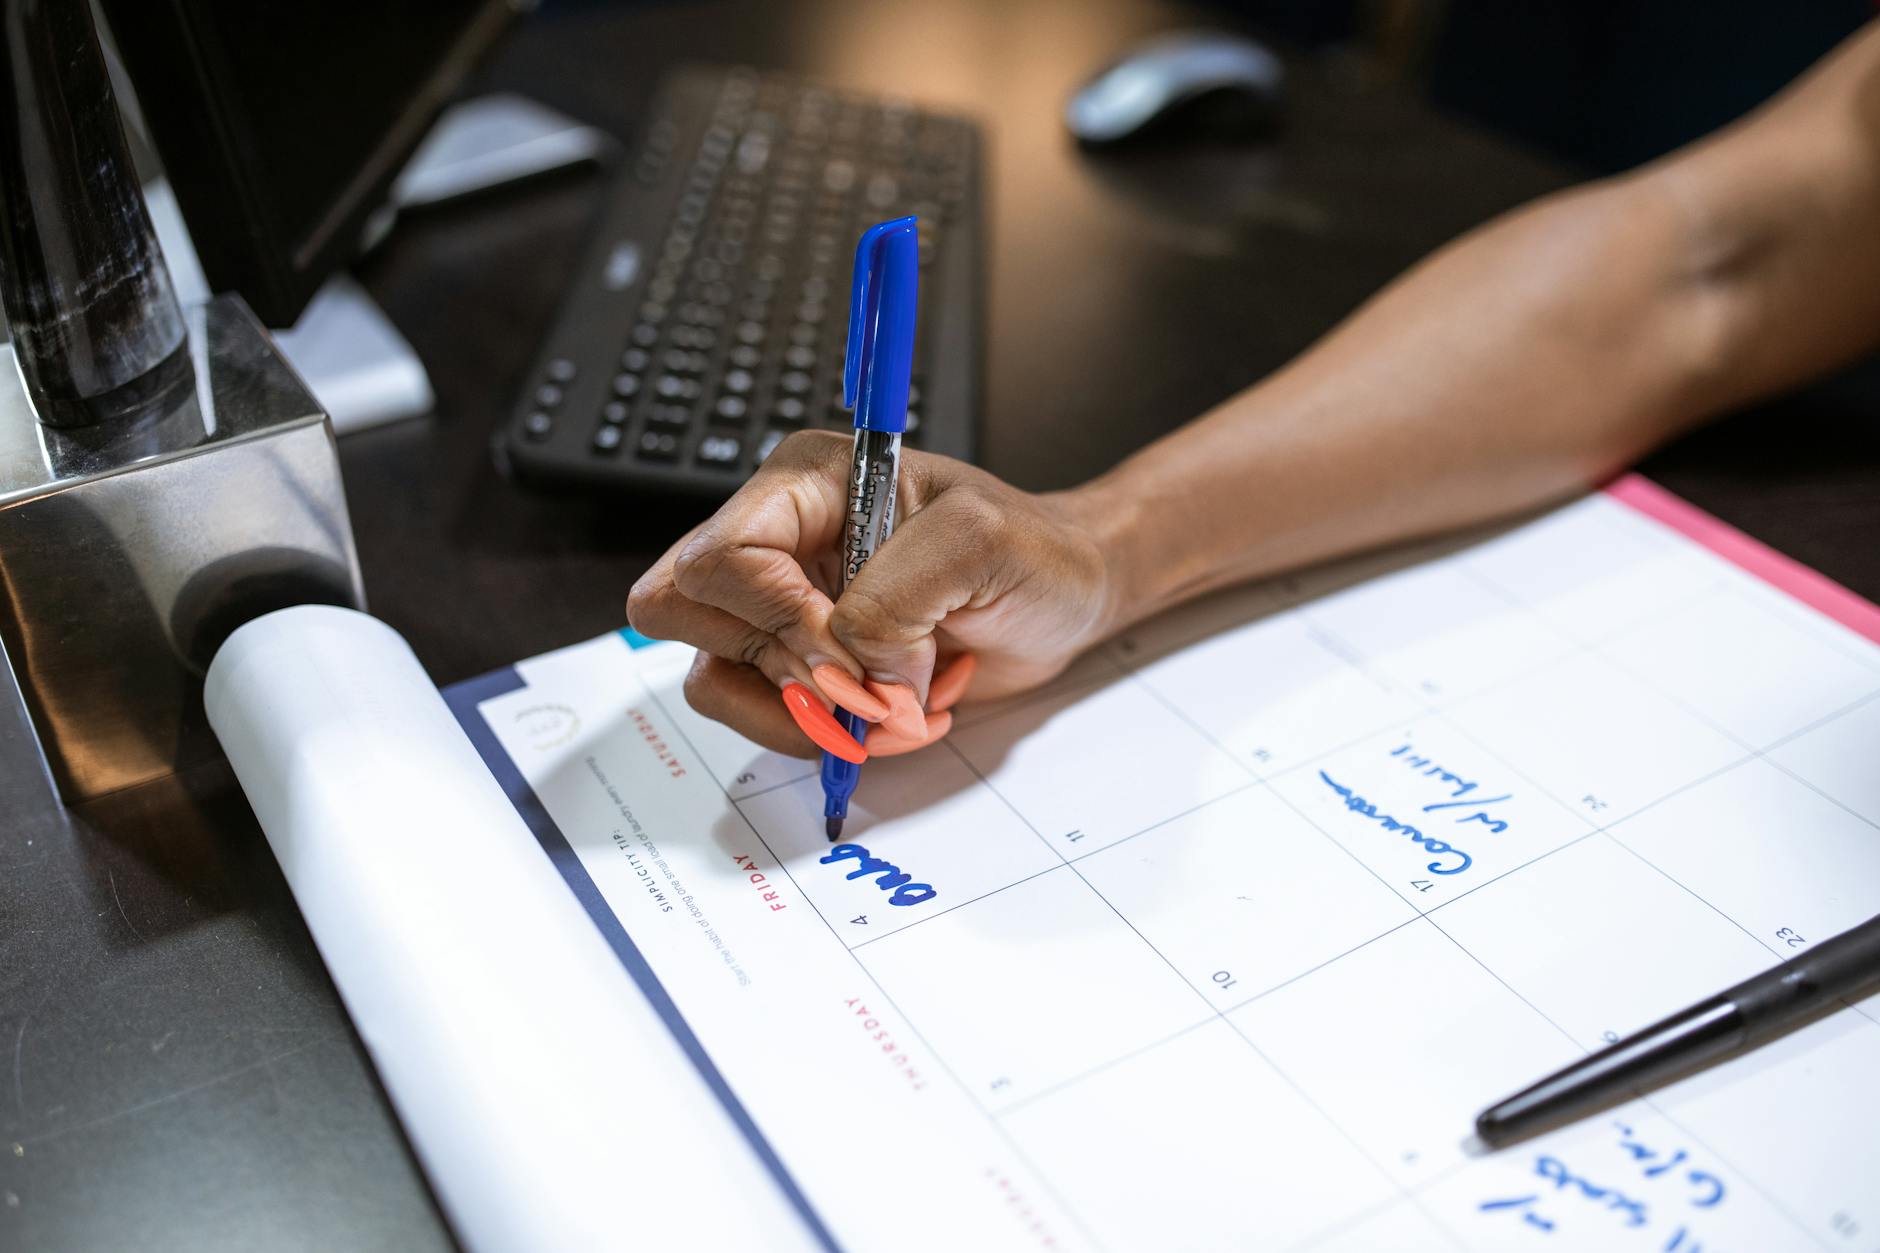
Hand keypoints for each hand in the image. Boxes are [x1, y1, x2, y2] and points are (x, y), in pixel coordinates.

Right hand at [626, 431, 1119, 757]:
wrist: (1063, 595)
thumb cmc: (1031, 549)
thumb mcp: (979, 541)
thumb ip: (897, 597)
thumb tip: (849, 670)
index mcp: (803, 483)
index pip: (722, 555)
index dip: (777, 617)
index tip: (851, 650)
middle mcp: (776, 540)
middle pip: (679, 608)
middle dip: (775, 664)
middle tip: (861, 680)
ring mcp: (780, 607)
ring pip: (712, 676)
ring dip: (802, 713)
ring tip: (889, 702)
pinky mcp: (798, 666)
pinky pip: (757, 716)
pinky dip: (818, 735)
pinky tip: (884, 714)